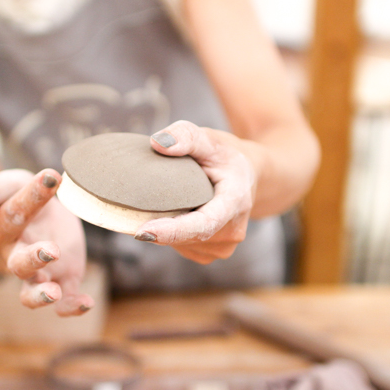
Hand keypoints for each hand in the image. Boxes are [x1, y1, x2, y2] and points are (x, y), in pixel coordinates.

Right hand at [0, 169, 93, 315]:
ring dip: (42, 294)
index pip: (14, 213)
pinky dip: (72, 306)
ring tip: (54, 293)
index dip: (33, 195)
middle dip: (33, 260)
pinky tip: (87, 303)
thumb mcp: (5, 187)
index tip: (51, 176)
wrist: (29, 217)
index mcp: (0, 229)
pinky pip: (64, 300)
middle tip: (50, 251)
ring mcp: (38, 272)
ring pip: (33, 291)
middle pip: (19, 264)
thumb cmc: (13, 198)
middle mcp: (15, 255)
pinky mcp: (61, 280)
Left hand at [134, 121, 255, 263]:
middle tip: (141, 200)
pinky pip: (182, 247)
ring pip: (181, 244)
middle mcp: (234, 231)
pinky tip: (178, 212)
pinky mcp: (212, 253)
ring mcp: (224, 246)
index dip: (173, 231)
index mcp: (236, 201)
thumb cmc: (224, 156)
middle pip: (186, 236)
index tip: (144, 232)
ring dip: (166, 227)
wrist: (247, 176)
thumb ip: (186, 136)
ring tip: (171, 200)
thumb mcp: (209, 138)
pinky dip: (172, 233)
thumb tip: (158, 144)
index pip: (204, 224)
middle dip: (160, 222)